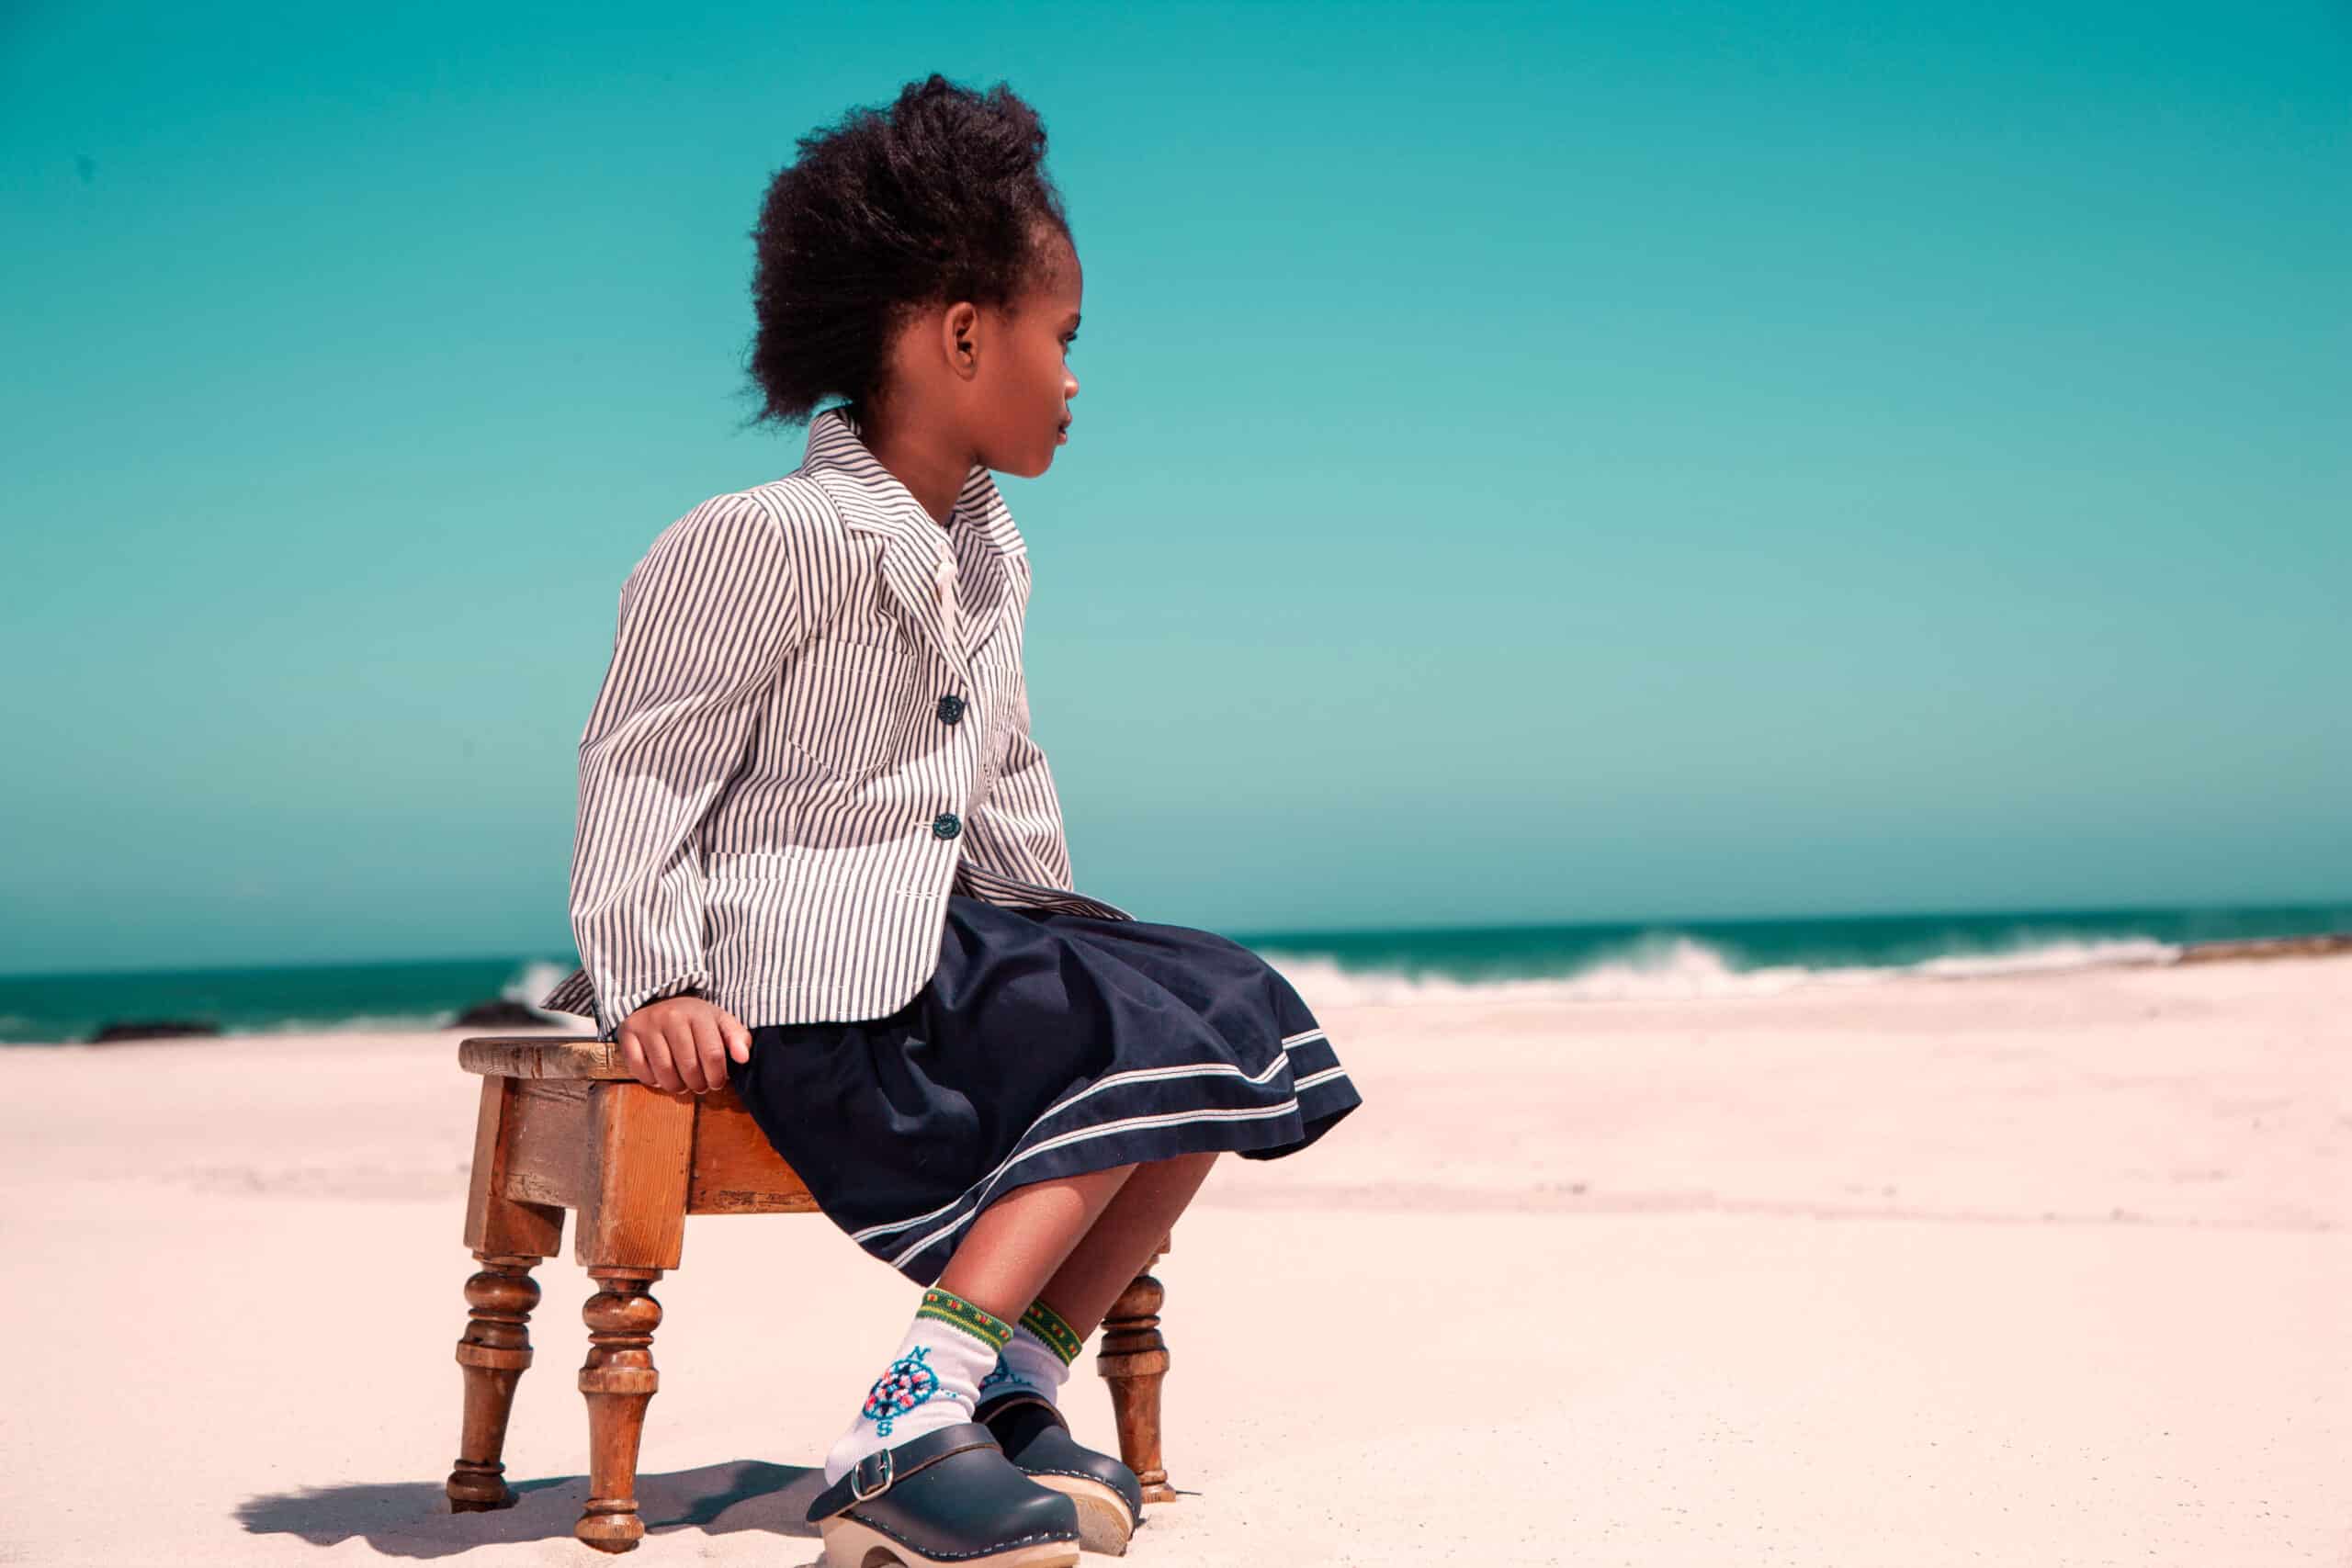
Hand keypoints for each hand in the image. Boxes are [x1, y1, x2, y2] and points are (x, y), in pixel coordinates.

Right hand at [617, 995, 750, 1094]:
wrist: (659, 1002)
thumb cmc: (694, 1020)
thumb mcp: (720, 1022)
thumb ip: (737, 1038)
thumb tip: (743, 1058)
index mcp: (698, 1013)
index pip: (713, 1054)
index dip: (717, 1076)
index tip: (717, 1083)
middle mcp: (671, 1016)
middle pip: (688, 1066)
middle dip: (698, 1084)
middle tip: (699, 1086)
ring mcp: (648, 1024)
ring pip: (664, 1071)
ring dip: (675, 1086)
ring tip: (682, 1085)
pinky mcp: (628, 1033)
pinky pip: (639, 1069)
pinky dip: (651, 1080)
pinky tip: (660, 1077)